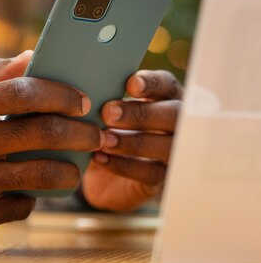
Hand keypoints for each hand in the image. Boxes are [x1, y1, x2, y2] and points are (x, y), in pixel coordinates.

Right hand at [0, 51, 102, 237]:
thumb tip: (32, 57)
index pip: (21, 93)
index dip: (60, 94)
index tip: (82, 101)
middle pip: (39, 134)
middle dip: (80, 134)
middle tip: (95, 135)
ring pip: (38, 176)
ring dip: (67, 172)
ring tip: (72, 167)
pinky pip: (19, 206)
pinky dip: (32, 197)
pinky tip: (29, 190)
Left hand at [82, 70, 182, 210]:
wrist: (102, 176)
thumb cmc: (105, 131)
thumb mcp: (105, 113)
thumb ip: (105, 100)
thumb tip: (84, 86)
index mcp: (165, 98)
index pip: (167, 85)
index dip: (152, 83)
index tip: (130, 84)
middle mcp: (176, 124)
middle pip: (174, 114)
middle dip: (141, 113)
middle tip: (108, 114)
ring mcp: (172, 152)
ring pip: (167, 146)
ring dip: (133, 141)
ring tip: (103, 139)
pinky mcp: (161, 179)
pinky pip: (150, 173)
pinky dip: (123, 166)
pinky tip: (100, 159)